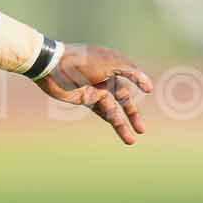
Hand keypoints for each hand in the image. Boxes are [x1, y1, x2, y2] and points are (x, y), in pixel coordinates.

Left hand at [35, 43, 153, 143]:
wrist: (53, 66)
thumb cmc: (81, 61)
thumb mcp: (110, 62)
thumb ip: (131, 71)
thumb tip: (148, 86)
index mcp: (113, 64)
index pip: (131, 75)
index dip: (141, 82)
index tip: (149, 90)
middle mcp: (106, 77)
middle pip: (124, 98)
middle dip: (133, 114)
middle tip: (141, 130)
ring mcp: (96, 89)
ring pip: (113, 109)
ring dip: (122, 124)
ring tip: (130, 141)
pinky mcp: (85, 98)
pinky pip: (101, 111)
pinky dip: (110, 120)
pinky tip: (119, 130)